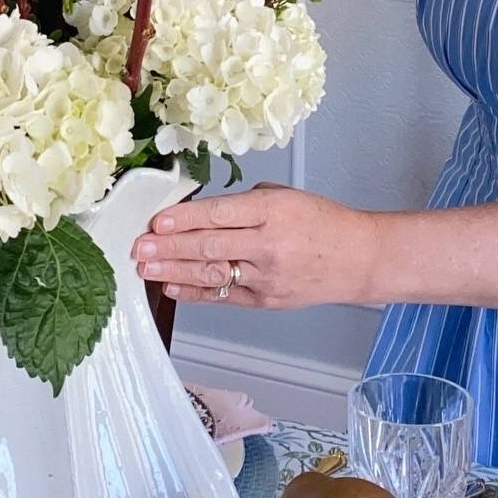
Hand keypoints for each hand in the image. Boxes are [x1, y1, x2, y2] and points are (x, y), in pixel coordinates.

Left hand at [132, 184, 379, 308]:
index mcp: (272, 211)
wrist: (359, 258)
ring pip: (211, 273)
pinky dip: (194, 292)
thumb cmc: (322, 222)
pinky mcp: (265, 301)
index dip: (183, 219)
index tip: (156, 221)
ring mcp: (266, 277)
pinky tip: (172, 286)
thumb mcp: (284, 197)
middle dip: (168, 247)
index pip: (218, 214)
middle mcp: (267, 245)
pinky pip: (222, 297)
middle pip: (208, 246)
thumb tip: (200, 211)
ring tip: (145, 268)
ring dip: (173, 271)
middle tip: (138, 246)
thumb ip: (243, 204)